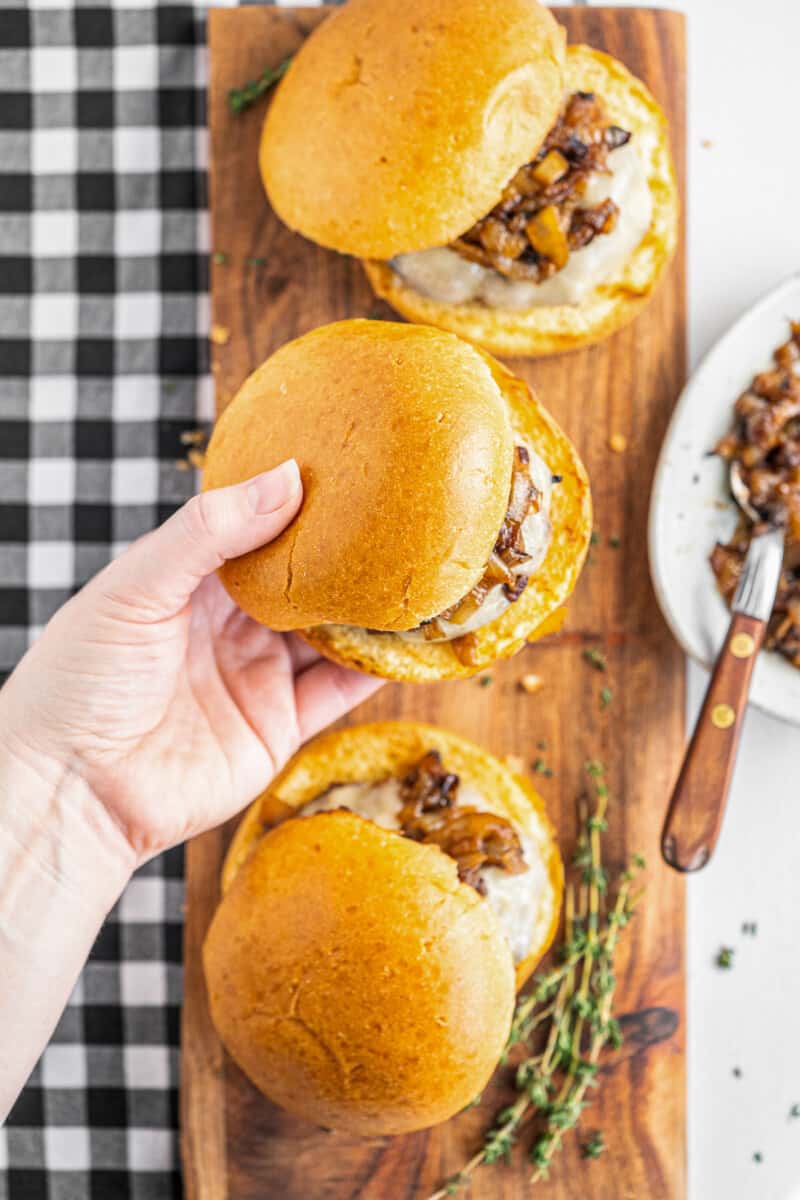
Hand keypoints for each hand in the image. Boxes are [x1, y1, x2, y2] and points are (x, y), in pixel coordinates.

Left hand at [0, 460, 382, 864]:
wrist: (73, 789)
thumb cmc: (80, 679)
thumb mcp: (138, 586)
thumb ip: (210, 532)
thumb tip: (287, 478)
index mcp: (191, 581)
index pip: (257, 530)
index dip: (300, 504)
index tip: (351, 471)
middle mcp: (230, 624)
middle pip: (303, 582)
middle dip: (348, 555)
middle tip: (403, 519)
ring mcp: (257, 675)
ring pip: (331, 634)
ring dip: (372, 610)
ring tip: (420, 574)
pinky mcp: (279, 727)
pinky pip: (339, 692)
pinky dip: (378, 669)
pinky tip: (412, 641)